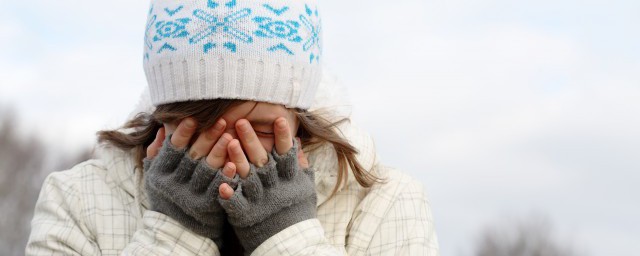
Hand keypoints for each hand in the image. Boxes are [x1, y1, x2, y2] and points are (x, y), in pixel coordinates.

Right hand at [144, 118, 238, 248]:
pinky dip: (225, 175)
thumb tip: (163, 128)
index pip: (172, 149)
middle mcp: (175, 183)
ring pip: (207, 170)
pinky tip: (233, 163)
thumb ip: (157, 152)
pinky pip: (217, 188)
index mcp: (162, 172)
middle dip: (207, 137)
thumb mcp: (155, 174)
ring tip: (231, 136)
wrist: (176, 230)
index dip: (182, 133)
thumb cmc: (166, 196)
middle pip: (193, 156)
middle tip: (222, 120)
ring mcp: (191, 195)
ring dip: (219, 152)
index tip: (192, 118)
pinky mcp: (206, 205)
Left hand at [216, 117, 316, 253]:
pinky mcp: (247, 214)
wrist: (290, 243)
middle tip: (241, 121)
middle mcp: (275, 186)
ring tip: (228, 141)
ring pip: (247, 177)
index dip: (283, 136)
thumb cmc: (297, 212)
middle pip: (262, 159)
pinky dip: (229, 194)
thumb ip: (300, 164)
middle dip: (252, 140)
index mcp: (290, 178)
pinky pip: (236, 202)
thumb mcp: (304, 186)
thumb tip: (297, 142)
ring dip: (237, 159)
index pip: (287, 153)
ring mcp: (260, 200)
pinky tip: (221, 184)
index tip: (279, 118)